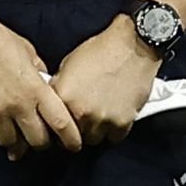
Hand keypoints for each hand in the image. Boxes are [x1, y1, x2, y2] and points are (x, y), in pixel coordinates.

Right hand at [0, 17, 77, 155]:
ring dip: (16, 141)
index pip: (61, 123)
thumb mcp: (30, 55)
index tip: (74, 145)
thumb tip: (45, 86)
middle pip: (36, 140)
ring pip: (11, 142)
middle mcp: (18, 105)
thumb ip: (39, 76)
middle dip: (42, 144)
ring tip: (17, 135)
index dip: (71, 139)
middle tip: (41, 140)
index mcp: (37, 90)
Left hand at [49, 19, 163, 147]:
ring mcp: (103, 119)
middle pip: (73, 137)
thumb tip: (54, 104)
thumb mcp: (68, 65)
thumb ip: (60, 89)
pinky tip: (115, 115)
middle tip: (83, 118)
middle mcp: (81, 112)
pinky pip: (115, 137)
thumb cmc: (100, 51)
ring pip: (94, 139)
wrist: (133, 46)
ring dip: (95, 131)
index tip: (61, 125)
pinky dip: (114, 129)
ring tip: (100, 116)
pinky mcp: (124, 121)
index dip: (56, 126)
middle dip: (77, 129)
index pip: (52, 127)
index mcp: (63, 97)